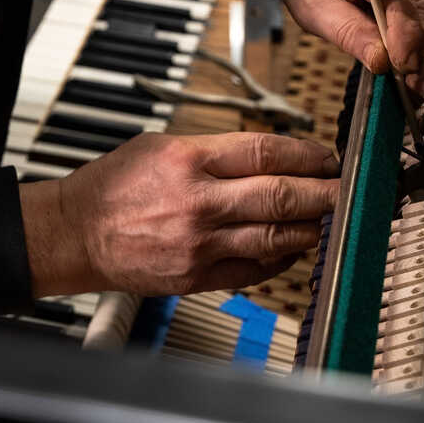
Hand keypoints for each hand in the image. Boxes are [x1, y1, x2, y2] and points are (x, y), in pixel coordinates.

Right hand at [19, 131, 338, 298]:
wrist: (78, 232)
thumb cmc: (114, 185)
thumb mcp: (160, 145)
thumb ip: (213, 151)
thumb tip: (263, 155)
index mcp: (189, 160)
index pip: (265, 152)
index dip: (305, 153)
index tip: (326, 156)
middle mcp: (200, 202)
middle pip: (280, 194)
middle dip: (323, 191)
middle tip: (345, 188)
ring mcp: (201, 244)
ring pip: (275, 236)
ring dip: (311, 227)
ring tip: (328, 219)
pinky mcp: (199, 277)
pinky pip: (255, 272)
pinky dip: (282, 260)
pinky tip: (294, 248)